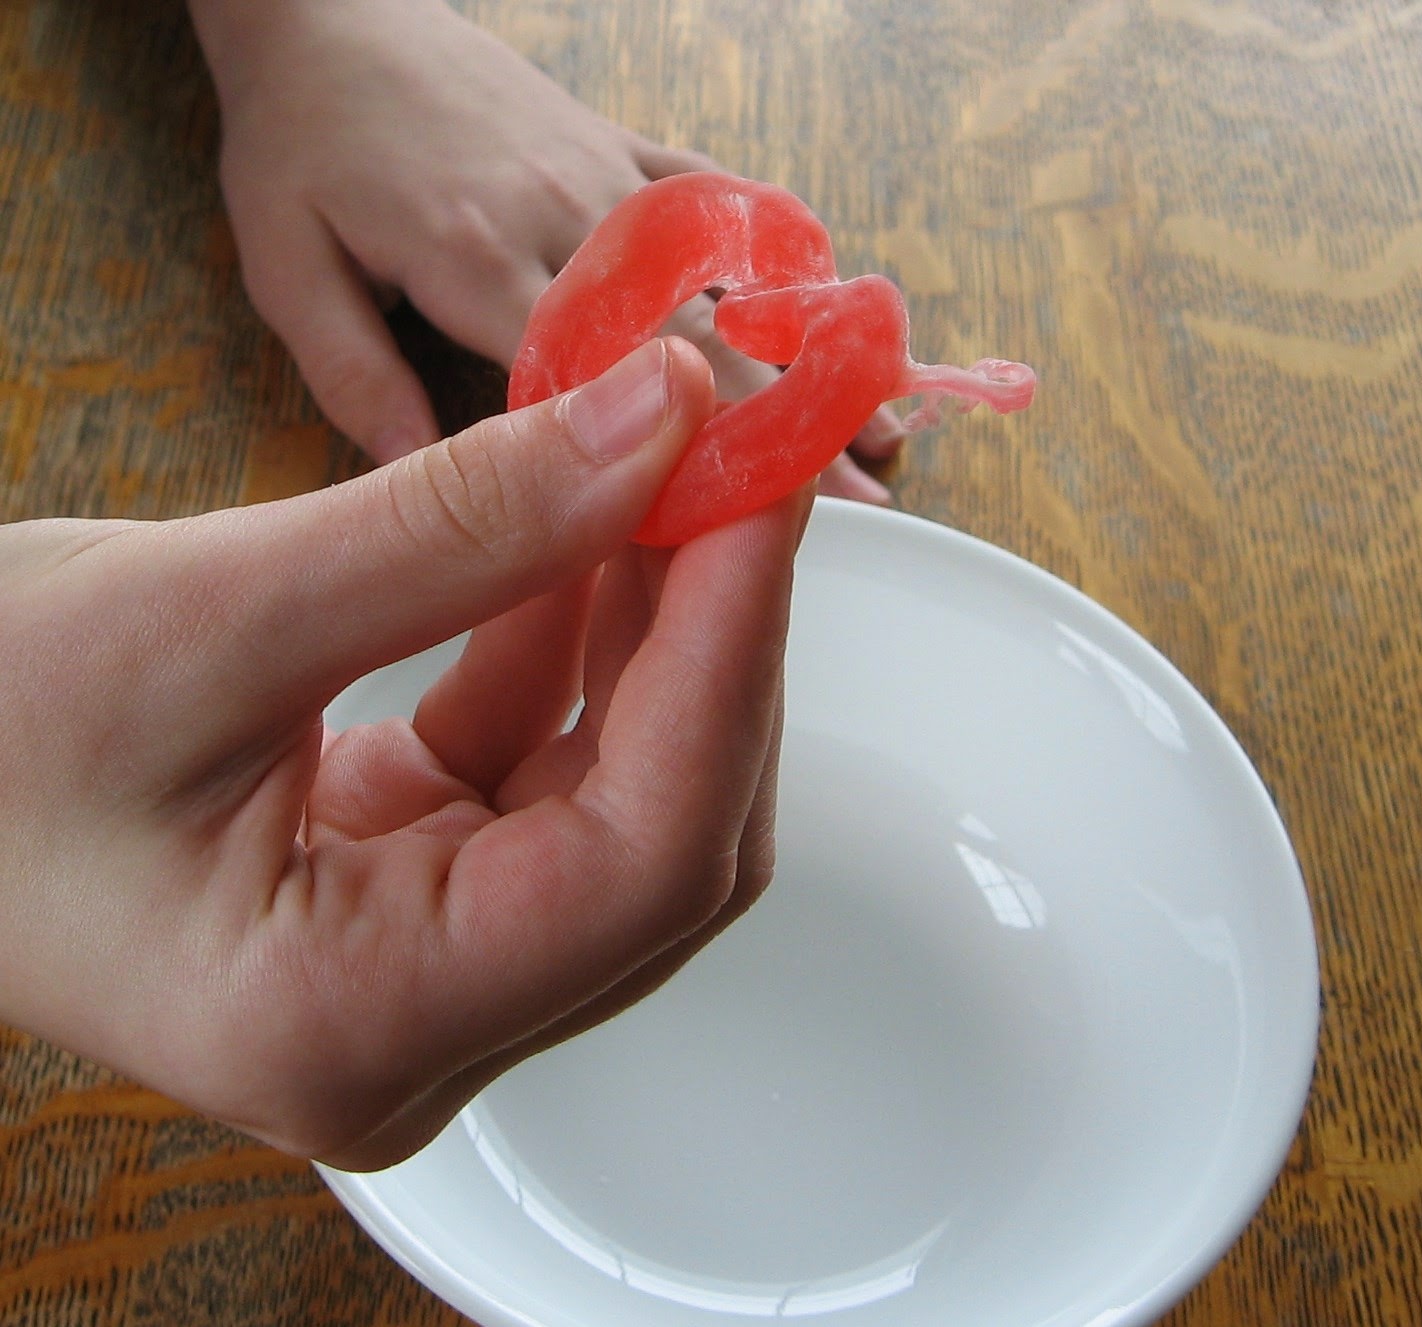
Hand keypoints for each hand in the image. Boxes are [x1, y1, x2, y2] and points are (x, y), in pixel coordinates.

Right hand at [0, 340, 807, 1169]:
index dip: (732, 661)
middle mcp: (415, 1028)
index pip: (646, 859)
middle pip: (666, 836)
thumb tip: (661, 423)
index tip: (765, 492)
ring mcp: (425, 963)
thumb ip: (456, 528)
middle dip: (716, 640)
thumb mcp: (204, 616)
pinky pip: (546, 760)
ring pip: (625, 793)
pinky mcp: (418, 885)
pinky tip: (587, 536)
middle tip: (735, 464)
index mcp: (351, 1022)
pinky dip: (577, 642)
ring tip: (666, 477)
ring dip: (658, 629)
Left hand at [187, 0, 902, 495]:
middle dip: (778, 422)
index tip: (748, 519)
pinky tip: (830, 301)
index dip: (682, 453)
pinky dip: (776, 248)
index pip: (603, 381)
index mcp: (483, 265)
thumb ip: (355, 378)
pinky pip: (714, 193)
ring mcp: (606, 175)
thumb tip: (423, 478)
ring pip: (724, 274)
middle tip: (858, 496)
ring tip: (880, 417)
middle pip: (694, 336)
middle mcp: (569, 221)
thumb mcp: (290, 268)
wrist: (328, 2)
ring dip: (806, 350)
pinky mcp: (618, 142)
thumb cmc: (303, 142)